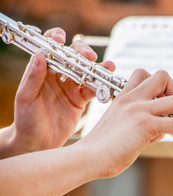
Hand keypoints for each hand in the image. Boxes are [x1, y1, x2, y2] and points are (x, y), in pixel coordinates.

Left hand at [6, 28, 114, 155]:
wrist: (37, 142)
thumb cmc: (26, 120)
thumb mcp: (26, 97)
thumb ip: (33, 77)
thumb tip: (40, 55)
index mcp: (43, 71)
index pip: (51, 49)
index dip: (57, 39)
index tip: (62, 39)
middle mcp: (58, 76)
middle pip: (73, 57)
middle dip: (83, 54)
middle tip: (90, 57)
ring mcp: (71, 87)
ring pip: (87, 72)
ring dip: (98, 68)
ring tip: (109, 67)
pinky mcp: (80, 100)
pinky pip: (93, 90)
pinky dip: (101, 86)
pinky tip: (107, 84)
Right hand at [77, 69, 172, 178]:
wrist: (87, 158)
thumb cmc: (101, 149)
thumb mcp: (123, 131)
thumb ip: (144, 126)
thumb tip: (164, 129)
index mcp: (124, 98)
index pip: (144, 75)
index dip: (161, 85)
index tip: (168, 101)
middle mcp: (132, 99)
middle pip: (163, 76)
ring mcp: (139, 110)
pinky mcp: (145, 125)